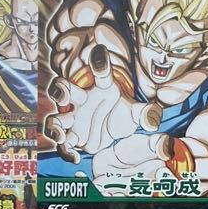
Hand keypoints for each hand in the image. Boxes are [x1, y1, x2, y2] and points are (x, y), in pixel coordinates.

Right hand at [45, 42, 160, 157]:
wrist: (115, 131)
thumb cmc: (123, 114)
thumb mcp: (137, 113)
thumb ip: (147, 114)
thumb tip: (153, 119)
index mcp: (101, 89)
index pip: (100, 74)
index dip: (99, 63)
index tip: (99, 51)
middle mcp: (83, 102)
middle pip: (64, 90)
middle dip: (60, 90)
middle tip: (62, 96)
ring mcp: (75, 120)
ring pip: (56, 119)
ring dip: (54, 127)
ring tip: (61, 136)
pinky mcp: (74, 138)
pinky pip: (64, 145)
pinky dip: (66, 151)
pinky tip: (75, 156)